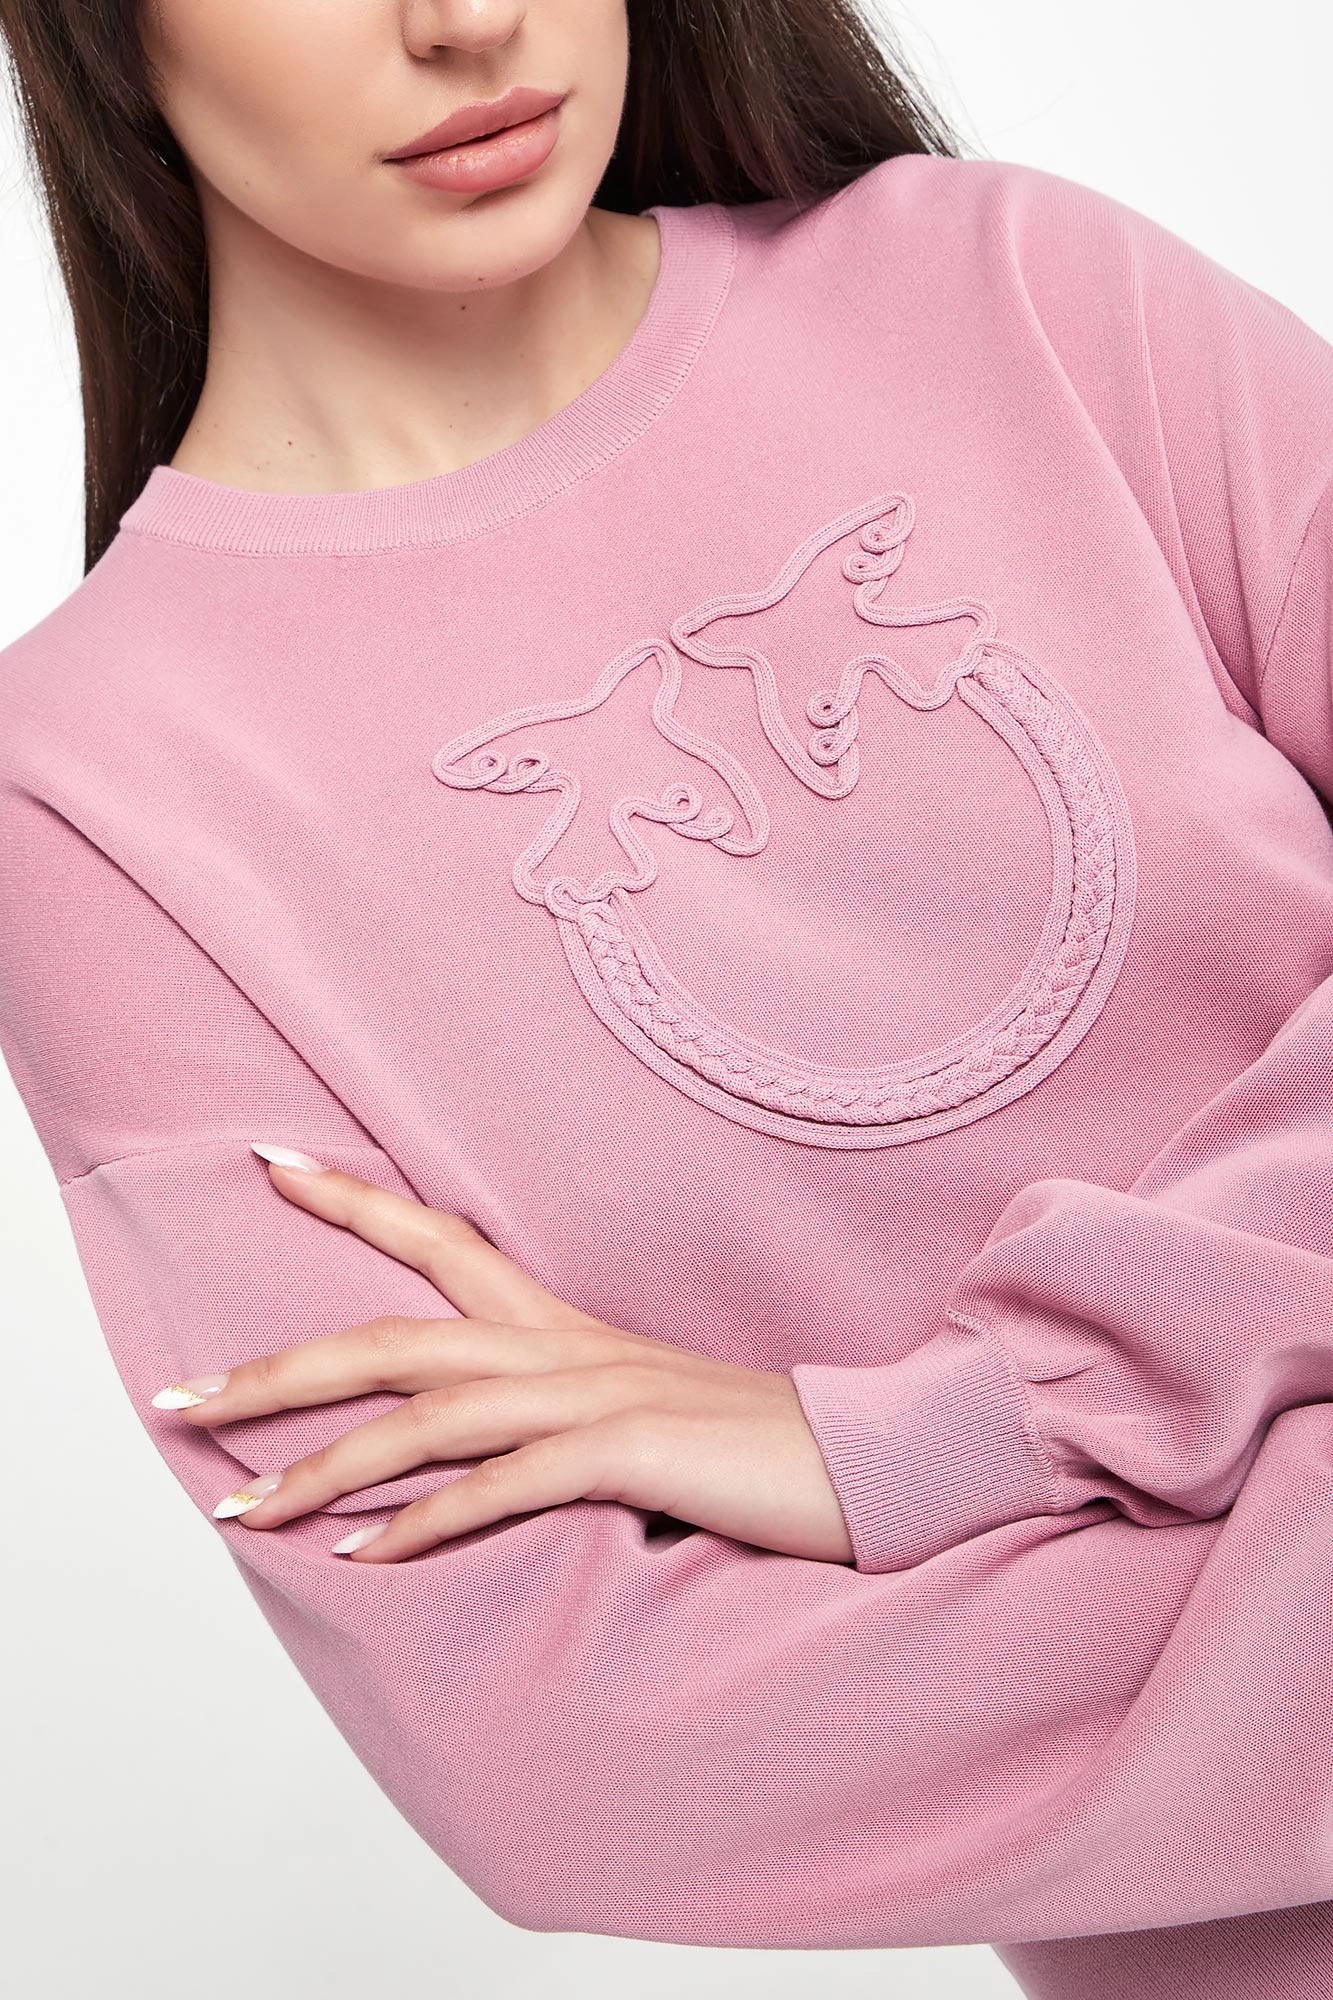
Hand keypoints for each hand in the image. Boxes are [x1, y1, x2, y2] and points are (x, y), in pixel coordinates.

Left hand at [157, 1152, 854, 1566]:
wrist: (862, 1455)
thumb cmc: (747, 1443)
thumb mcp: (636, 1411)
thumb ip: (552, 1415)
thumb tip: (472, 1452)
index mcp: (561, 1326)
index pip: (437, 1239)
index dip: (349, 1199)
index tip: (268, 1161)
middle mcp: (562, 1345)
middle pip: (392, 1337)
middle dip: (277, 1369)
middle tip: (181, 1395)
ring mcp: (592, 1393)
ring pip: (425, 1416)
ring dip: (321, 1466)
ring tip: (240, 1509)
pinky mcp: (624, 1452)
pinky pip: (499, 1486)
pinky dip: (422, 1525)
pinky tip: (363, 1560)